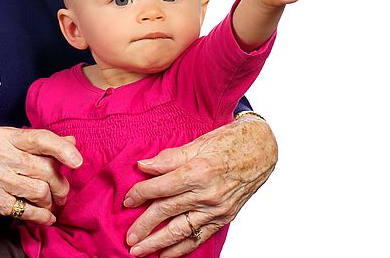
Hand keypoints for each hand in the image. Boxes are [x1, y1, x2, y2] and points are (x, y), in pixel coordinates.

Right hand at [0, 127, 81, 228]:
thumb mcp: (11, 149)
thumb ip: (41, 144)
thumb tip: (72, 140)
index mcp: (4, 135)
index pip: (40, 138)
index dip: (63, 149)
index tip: (78, 162)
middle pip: (44, 168)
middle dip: (60, 184)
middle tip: (62, 192)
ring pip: (40, 190)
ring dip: (50, 201)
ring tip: (50, 203)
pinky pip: (27, 210)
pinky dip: (42, 216)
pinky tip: (46, 217)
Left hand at [123, 116, 276, 256]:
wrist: (261, 151)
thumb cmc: (229, 143)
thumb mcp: (198, 143)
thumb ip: (169, 158)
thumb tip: (143, 166)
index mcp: (198, 171)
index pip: (161, 187)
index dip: (141, 194)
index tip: (127, 200)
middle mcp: (207, 193)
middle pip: (168, 211)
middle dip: (144, 225)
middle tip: (128, 236)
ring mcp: (216, 209)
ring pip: (181, 230)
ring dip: (158, 242)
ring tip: (139, 250)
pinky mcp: (223, 218)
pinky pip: (199, 237)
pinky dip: (181, 249)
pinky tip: (165, 255)